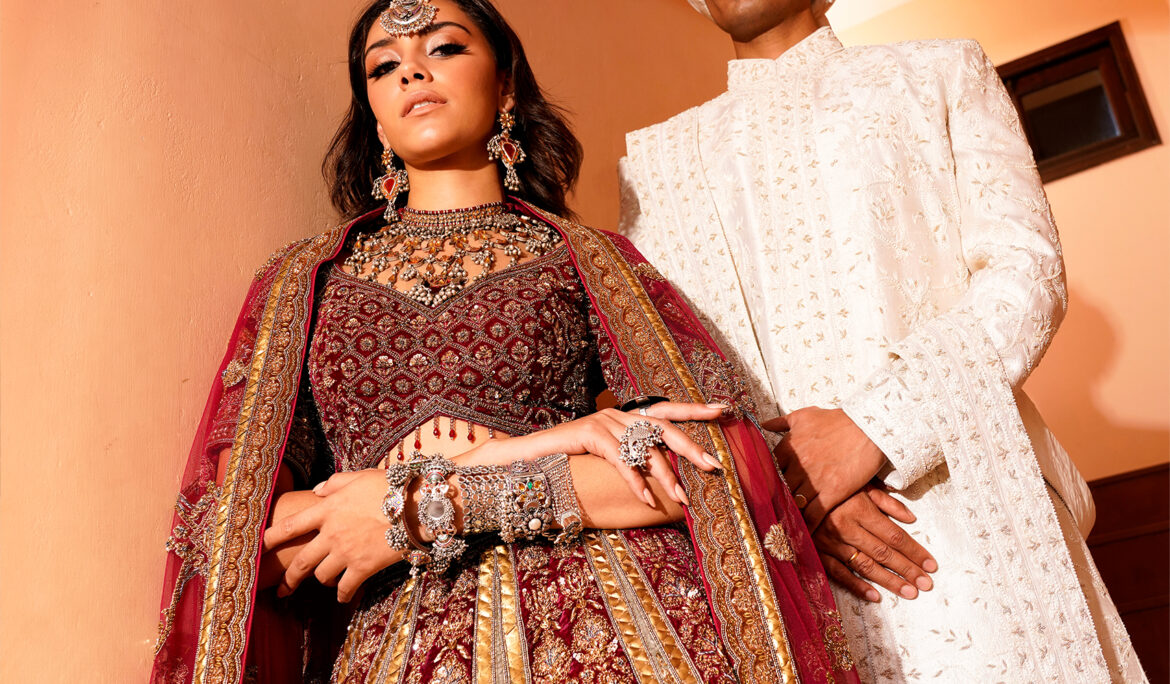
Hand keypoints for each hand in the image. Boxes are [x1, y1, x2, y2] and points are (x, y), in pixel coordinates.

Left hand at [262, 469, 397, 602]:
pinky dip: (343, 594)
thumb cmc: (389, 487)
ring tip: (328, 580)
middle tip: (282, 589)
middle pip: (300, 561)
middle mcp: (331, 533)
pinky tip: (344, 596)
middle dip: (288, 578)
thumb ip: (334, 483)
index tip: (258, 546)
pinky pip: (345, 588)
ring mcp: (345, 552)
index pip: (290, 525)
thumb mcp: (358, 477)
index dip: (270, 537)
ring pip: (321, 576)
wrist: (415, 506)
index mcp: (327, 509)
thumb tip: (317, 490)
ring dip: (323, 580)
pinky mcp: (362, 567)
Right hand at [465, 402, 726, 506]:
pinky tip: (647, 500)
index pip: (667, 410)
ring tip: (682, 498)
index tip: (725, 410)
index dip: (696, 409)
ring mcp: (603, 420)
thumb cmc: (569, 467)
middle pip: (664, 427)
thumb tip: (670, 483)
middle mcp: (618, 414)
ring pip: (644, 448)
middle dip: (691, 447)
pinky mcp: (588, 432)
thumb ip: (634, 464)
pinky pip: (620, 459)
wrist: (526, 460)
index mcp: (627, 418)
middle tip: (715, 466)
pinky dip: (636, 482)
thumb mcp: (608, 465)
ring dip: (665, 477)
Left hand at [762, 407, 885, 529]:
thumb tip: (764, 424)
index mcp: (789, 447)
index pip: (768, 469)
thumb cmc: (837, 420)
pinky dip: (806, 526)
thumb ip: (782, 421)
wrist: (869, 428)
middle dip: (775, 499)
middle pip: (779, 489)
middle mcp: (798, 465)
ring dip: (789, 514)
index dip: (766, 480)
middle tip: (771, 510)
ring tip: (783, 525)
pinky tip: (801, 535)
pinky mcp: (832, 493)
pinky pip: (814, 515)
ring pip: (794, 503)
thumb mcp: (806, 415)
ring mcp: (814, 481)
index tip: (763, 489)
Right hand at [813, 485, 937, 601]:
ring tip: (909, 593)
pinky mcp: (817, 551)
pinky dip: (856, 585)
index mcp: (859, 508)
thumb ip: (886, 501)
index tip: (931, 565)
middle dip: (908, 570)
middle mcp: (846, 527)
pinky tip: (874, 596)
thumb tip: (912, 518)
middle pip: (884, 553)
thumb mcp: (861, 484)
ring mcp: (830, 542)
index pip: (894, 535)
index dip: (915, 551)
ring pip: (865, 565)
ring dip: (889, 581)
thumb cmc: (833, 486)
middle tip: (926, 584)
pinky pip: (838, 573)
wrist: (792, 490)